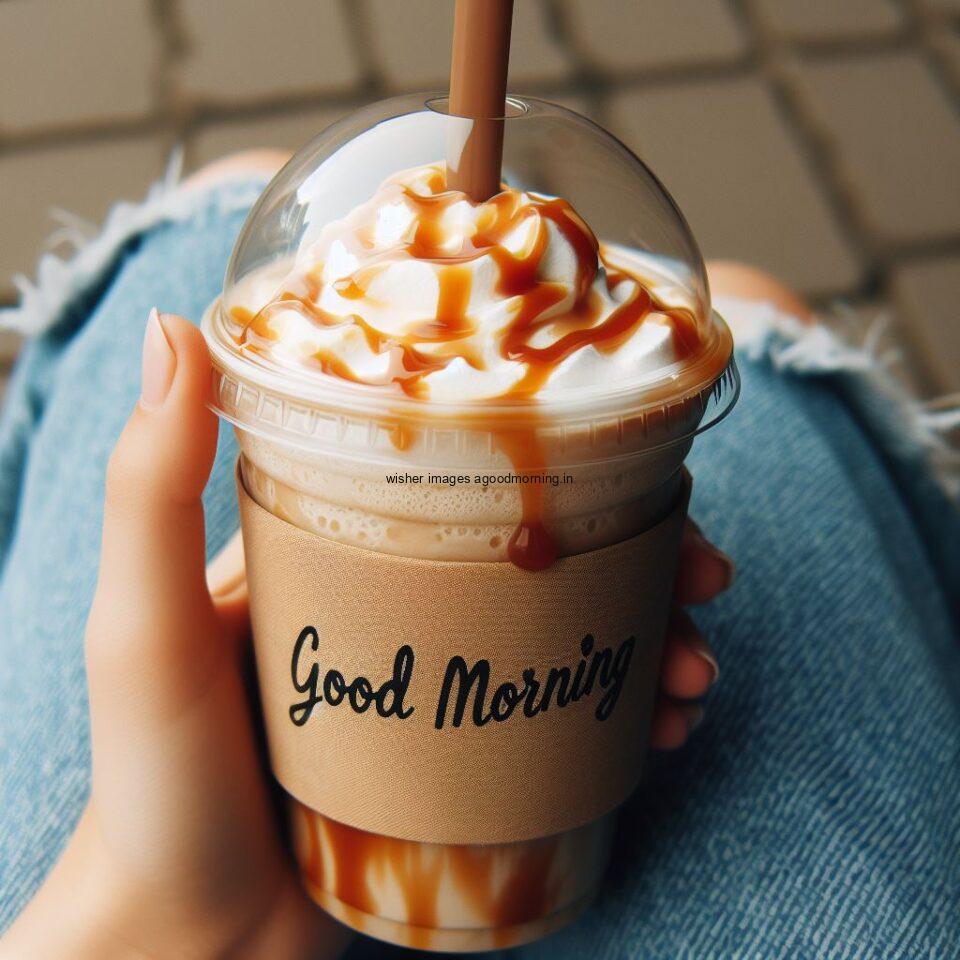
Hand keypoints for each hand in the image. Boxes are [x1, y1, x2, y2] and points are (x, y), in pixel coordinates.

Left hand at [0, 306, 730, 956]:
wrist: (193, 937)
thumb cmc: (157, 785)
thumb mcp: (147, 630)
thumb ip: (151, 488)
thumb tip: (176, 328)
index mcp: (334, 543)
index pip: (469, 474)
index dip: (564, 464)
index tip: (647, 478)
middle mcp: (395, 593)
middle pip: (540, 548)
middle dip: (638, 556)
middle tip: (703, 583)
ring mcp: (434, 674)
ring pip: (567, 629)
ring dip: (647, 635)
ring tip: (688, 679)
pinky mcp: (460, 750)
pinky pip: (559, 711)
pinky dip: (619, 709)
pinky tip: (658, 729)